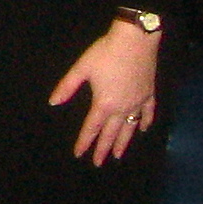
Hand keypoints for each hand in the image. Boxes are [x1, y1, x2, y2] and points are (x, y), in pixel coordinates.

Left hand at [49, 19, 160, 165]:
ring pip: (130, 128)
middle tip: (98, 162)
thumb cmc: (105, 52)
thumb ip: (67, 87)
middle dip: (103, 148)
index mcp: (103, 103)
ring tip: (118, 155)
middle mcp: (122, 108)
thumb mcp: (81, 68)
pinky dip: (144, 123)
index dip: (84, 142)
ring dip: (123, 142)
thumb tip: (53, 102)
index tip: (79, 154)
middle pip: (111, 133)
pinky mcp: (149, 94)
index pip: (92, 127)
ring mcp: (138, 102)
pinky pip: (147, 113)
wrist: (135, 40)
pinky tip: (142, 130)